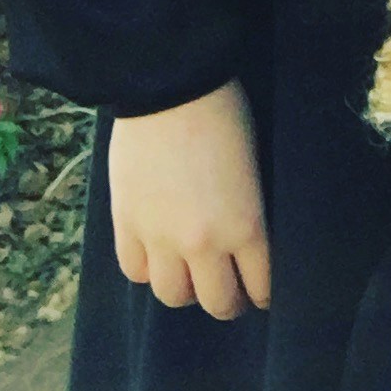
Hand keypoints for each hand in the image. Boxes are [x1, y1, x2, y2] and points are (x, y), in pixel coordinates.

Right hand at [109, 80, 269, 318]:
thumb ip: (248, 210)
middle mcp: (203, 243)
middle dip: (229, 300)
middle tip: (231, 288)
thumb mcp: (253, 165)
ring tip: (191, 273)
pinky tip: (157, 254)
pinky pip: (135, 272)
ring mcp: (160, 238)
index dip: (264, 292)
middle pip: (217, 303)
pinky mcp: (126, 225)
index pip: (260, 285)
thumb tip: (246, 236)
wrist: (170, 86)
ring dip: (186, 289)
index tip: (263, 289)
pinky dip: (147, 269)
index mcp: (245, 225)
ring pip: (173, 296)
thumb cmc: (224, 112)